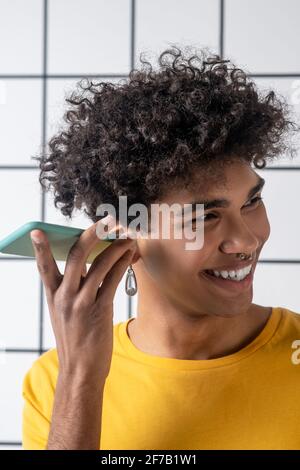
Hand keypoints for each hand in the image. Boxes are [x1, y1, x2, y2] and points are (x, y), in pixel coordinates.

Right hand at [30, 220, 135, 381]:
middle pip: (76, 257)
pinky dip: (122, 264)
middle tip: (106, 220)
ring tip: (127, 236)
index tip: (37, 231)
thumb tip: (89, 263)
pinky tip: (129, 255)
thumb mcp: (64, 313)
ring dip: (115, 247)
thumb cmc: (75, 338)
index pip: (44, 267)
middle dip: (91, 234)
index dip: (40, 249)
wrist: (81, 370)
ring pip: (99, 265)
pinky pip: (113, 280)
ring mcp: (82, 303)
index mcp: (53, 296)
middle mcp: (64, 297)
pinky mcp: (100, 310)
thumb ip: (72, 289)